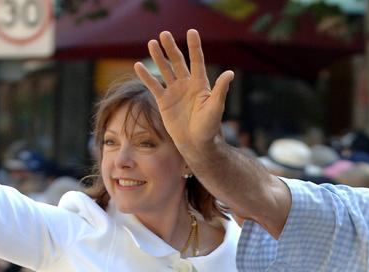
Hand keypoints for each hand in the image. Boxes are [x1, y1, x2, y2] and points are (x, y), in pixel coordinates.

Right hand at [134, 29, 233, 151]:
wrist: (196, 144)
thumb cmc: (209, 127)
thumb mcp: (216, 107)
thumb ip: (221, 90)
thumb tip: (229, 73)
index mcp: (201, 84)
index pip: (197, 61)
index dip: (195, 46)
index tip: (192, 31)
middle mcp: (187, 84)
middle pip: (178, 62)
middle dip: (172, 48)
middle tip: (165, 34)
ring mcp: (175, 92)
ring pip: (165, 70)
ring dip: (158, 57)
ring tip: (151, 43)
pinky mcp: (164, 101)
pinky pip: (153, 86)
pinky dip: (146, 76)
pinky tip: (138, 65)